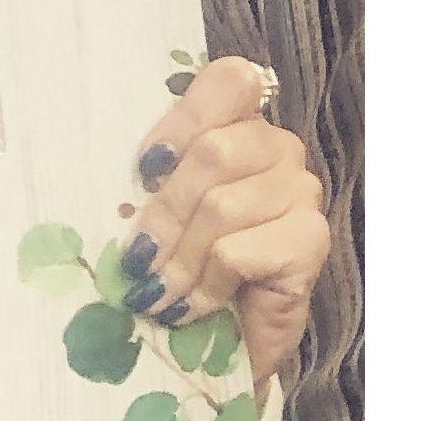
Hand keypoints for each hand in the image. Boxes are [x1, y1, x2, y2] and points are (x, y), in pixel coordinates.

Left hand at [116, 56, 329, 394]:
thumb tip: (107, 181)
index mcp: (240, 123)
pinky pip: (238, 252)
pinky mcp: (312, 241)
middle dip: (163, 212)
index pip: (231, 81)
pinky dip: (204, 284)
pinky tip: (188, 306)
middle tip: (135, 258)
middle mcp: (279, 148)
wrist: (227, 339)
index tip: (145, 169)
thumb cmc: (184, 261)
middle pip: (214, 152)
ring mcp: (301, 192)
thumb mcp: (157, 208)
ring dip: (176, 258)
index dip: (183, 119)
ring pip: (222, 207)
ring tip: (154, 290)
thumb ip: (149, 179)